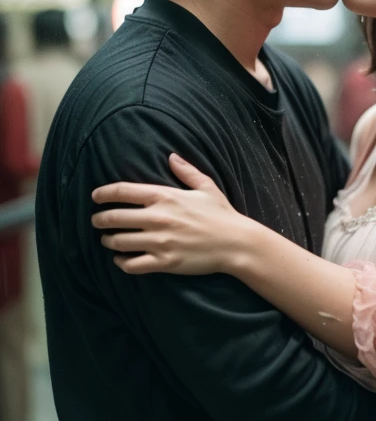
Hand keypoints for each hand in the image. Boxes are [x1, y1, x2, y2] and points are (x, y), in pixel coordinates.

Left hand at [91, 154, 247, 275]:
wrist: (236, 243)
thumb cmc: (221, 214)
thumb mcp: (206, 187)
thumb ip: (186, 171)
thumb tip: (171, 156)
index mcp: (165, 197)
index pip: (123, 191)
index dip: (103, 193)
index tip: (95, 197)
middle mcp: (158, 218)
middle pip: (114, 218)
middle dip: (100, 220)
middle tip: (96, 221)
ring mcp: (160, 242)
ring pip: (119, 242)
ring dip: (108, 241)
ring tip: (108, 240)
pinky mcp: (165, 262)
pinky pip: (132, 264)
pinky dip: (121, 262)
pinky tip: (121, 259)